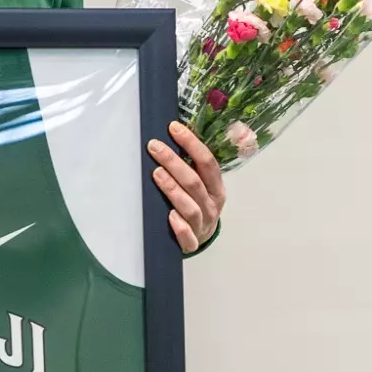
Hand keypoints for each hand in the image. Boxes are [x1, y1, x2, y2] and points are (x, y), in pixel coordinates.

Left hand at [149, 122, 224, 254]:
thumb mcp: (202, 185)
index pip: (207, 162)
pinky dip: (179, 227)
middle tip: (155, 147)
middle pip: (194, 182)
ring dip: (173, 189)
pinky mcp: (192, 243)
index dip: (191, 144)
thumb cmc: (197, 204)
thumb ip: (192, 167)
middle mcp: (211, 205)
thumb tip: (170, 135)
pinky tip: (169, 216)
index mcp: (216, 188)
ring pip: (189, 206)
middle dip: (174, 162)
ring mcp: (202, 224)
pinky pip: (187, 237)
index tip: (173, 128)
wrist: (202, 237)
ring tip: (156, 174)